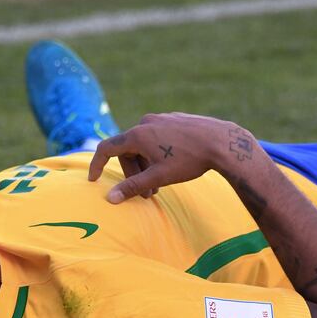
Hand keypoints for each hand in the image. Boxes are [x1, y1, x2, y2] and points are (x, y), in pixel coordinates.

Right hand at [88, 113, 255, 202]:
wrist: (222, 142)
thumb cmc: (189, 160)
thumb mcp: (158, 177)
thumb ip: (132, 187)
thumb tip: (110, 198)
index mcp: (138, 135)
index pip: (107, 148)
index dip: (97, 164)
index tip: (94, 179)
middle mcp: (146, 122)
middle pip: (128, 150)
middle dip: (134, 173)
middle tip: (147, 194)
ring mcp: (162, 118)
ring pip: (144, 144)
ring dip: (146, 165)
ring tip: (160, 184)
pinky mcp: (175, 119)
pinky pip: (158, 137)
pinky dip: (157, 153)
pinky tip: (173, 165)